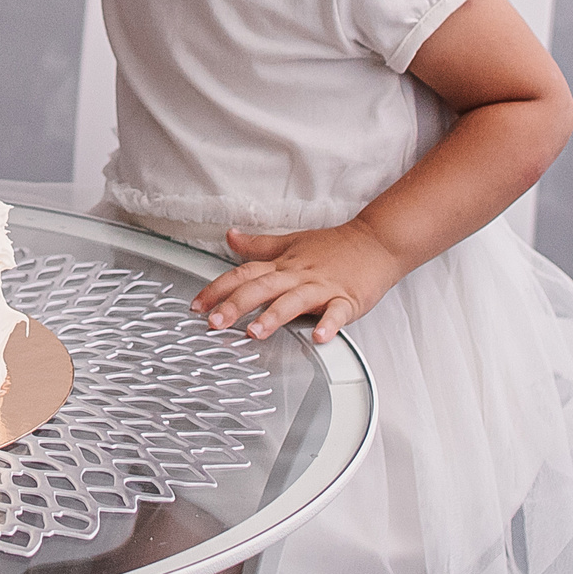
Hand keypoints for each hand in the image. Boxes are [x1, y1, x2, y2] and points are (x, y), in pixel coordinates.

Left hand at [191, 221, 404, 343]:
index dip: (218, 289)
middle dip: (235, 304)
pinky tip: (320, 337)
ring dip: (274, 316)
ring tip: (255, 332)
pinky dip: (329, 324)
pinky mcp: (348, 298)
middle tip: (214, 322)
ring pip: (294, 300)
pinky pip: (338, 313)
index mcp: (283, 264)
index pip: (244, 274)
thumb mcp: (291, 242)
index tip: (196, 306)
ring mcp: (323, 287)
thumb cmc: (333, 247)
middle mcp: (298, 275)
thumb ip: (258, 245)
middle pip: (262, 287)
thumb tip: (230, 236)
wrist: (376, 241)